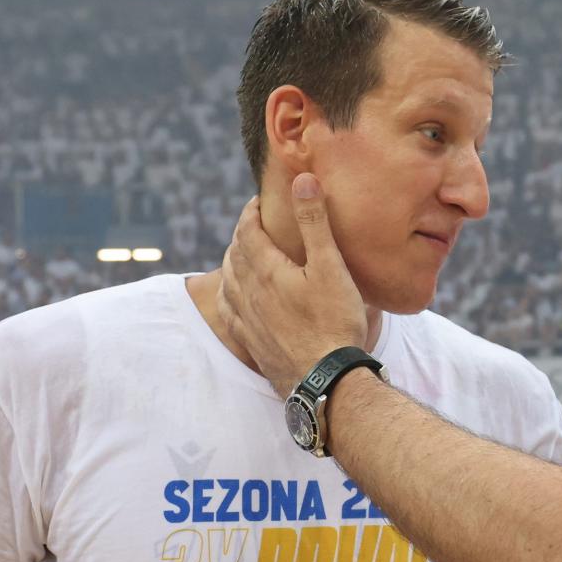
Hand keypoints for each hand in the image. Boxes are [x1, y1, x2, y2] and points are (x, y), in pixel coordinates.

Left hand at [217, 174, 369, 397]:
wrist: (326, 381)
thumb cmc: (334, 323)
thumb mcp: (331, 267)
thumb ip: (314, 222)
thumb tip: (302, 180)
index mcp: (265, 270)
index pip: (247, 230)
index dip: (251, 212)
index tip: (260, 202)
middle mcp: (248, 293)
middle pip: (234, 253)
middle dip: (242, 234)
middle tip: (255, 225)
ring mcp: (247, 320)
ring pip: (228, 281)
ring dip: (233, 262)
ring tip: (243, 254)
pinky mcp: (251, 343)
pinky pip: (228, 311)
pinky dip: (228, 294)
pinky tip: (234, 296)